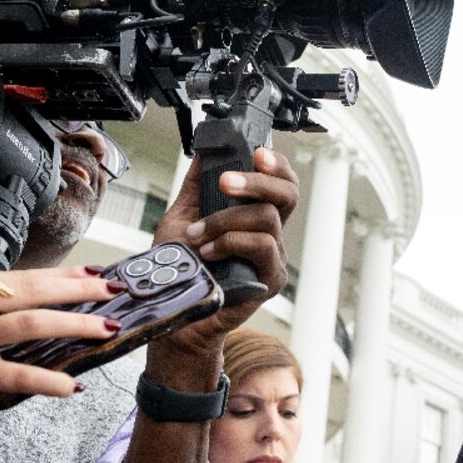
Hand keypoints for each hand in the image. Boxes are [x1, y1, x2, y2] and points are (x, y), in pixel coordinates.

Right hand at [0, 266, 121, 462]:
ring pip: (32, 323)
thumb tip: (45, 309)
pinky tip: (73, 385)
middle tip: (115, 294)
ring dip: (75, 326)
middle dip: (80, 292)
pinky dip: (49, 379)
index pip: (21, 276)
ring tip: (107, 331)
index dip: (65, 276)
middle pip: (32, 290)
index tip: (98, 275)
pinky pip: (17, 372)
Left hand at [148, 148, 298, 361]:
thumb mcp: (182, 218)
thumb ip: (196, 187)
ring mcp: (274, 257)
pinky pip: (262, 248)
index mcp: (255, 215)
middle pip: (287, 194)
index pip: (280, 182)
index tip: (256, 152)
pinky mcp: (271, 279)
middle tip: (226, 182)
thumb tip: (203, 151)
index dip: (276, 164)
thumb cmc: (182, 269)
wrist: (175, 310)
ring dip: (227, 220)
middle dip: (258, 181)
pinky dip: (232, 243)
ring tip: (197, 235)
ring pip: (268, 219)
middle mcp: (271, 233)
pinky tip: (208, 252)